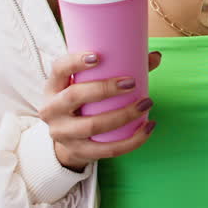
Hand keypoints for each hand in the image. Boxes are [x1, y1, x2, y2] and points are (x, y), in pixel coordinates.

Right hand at [40, 51, 162, 171]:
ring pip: (92, 126)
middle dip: (104, 89)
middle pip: (74, 96)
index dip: (75, 62)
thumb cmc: (84, 101)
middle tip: (132, 83)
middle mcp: (52, 110)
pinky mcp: (78, 152)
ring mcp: (63, 133)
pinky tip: (148, 127)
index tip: (98, 56)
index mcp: (54, 87)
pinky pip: (107, 149)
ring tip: (146, 103)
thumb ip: (119, 68)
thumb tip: (155, 56)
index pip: (59, 69)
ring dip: (123, 115)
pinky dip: (132, 140)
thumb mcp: (88, 84)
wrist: (68, 138)